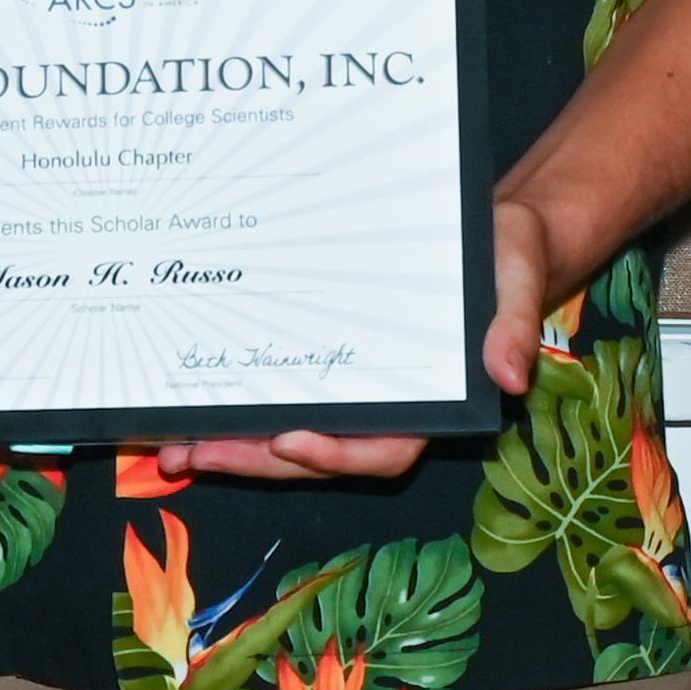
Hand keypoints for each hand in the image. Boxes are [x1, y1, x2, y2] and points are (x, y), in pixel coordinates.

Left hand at [144, 193, 555, 485]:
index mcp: (431, 401)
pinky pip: (278, 389)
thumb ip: (511, 325)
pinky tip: (189, 404)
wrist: (488, 229)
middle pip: (316, 452)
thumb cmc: (505, 255)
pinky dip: (237, 402)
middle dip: (256, 460)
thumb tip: (509, 377)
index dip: (336, 455)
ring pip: (288, 433)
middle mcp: (385, 404)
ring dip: (234, 444)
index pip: (382, 450)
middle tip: (195, 456)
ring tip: (173, 448)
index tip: (290, 441)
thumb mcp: (516, 278)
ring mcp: (350, 386)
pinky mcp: (322, 357)